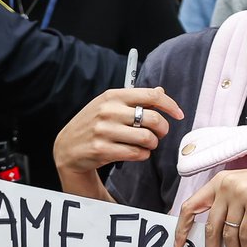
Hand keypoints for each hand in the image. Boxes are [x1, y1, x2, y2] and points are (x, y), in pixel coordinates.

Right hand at [53, 86, 182, 196]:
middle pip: (153, 119)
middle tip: (160, 134)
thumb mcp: (109, 105)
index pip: (151, 95)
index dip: (170, 105)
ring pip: (147, 138)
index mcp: (113, 96)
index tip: (178, 114)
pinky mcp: (102, 150)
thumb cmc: (93, 124)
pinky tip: (137, 153)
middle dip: (163, 129)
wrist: (67, 147)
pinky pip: (136, 154)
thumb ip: (135, 99)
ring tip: (147, 145)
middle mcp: (109, 111)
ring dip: (152, 144)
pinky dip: (143, 155)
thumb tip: (160, 91)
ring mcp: (104, 131)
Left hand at [173, 164, 246, 246]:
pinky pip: (246, 237)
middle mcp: (227, 185)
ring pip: (228, 235)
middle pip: (210, 227)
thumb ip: (227, 203)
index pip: (191, 205)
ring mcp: (242, 193)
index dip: (182, 228)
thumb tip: (211, 232)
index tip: (179, 246)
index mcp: (220, 181)